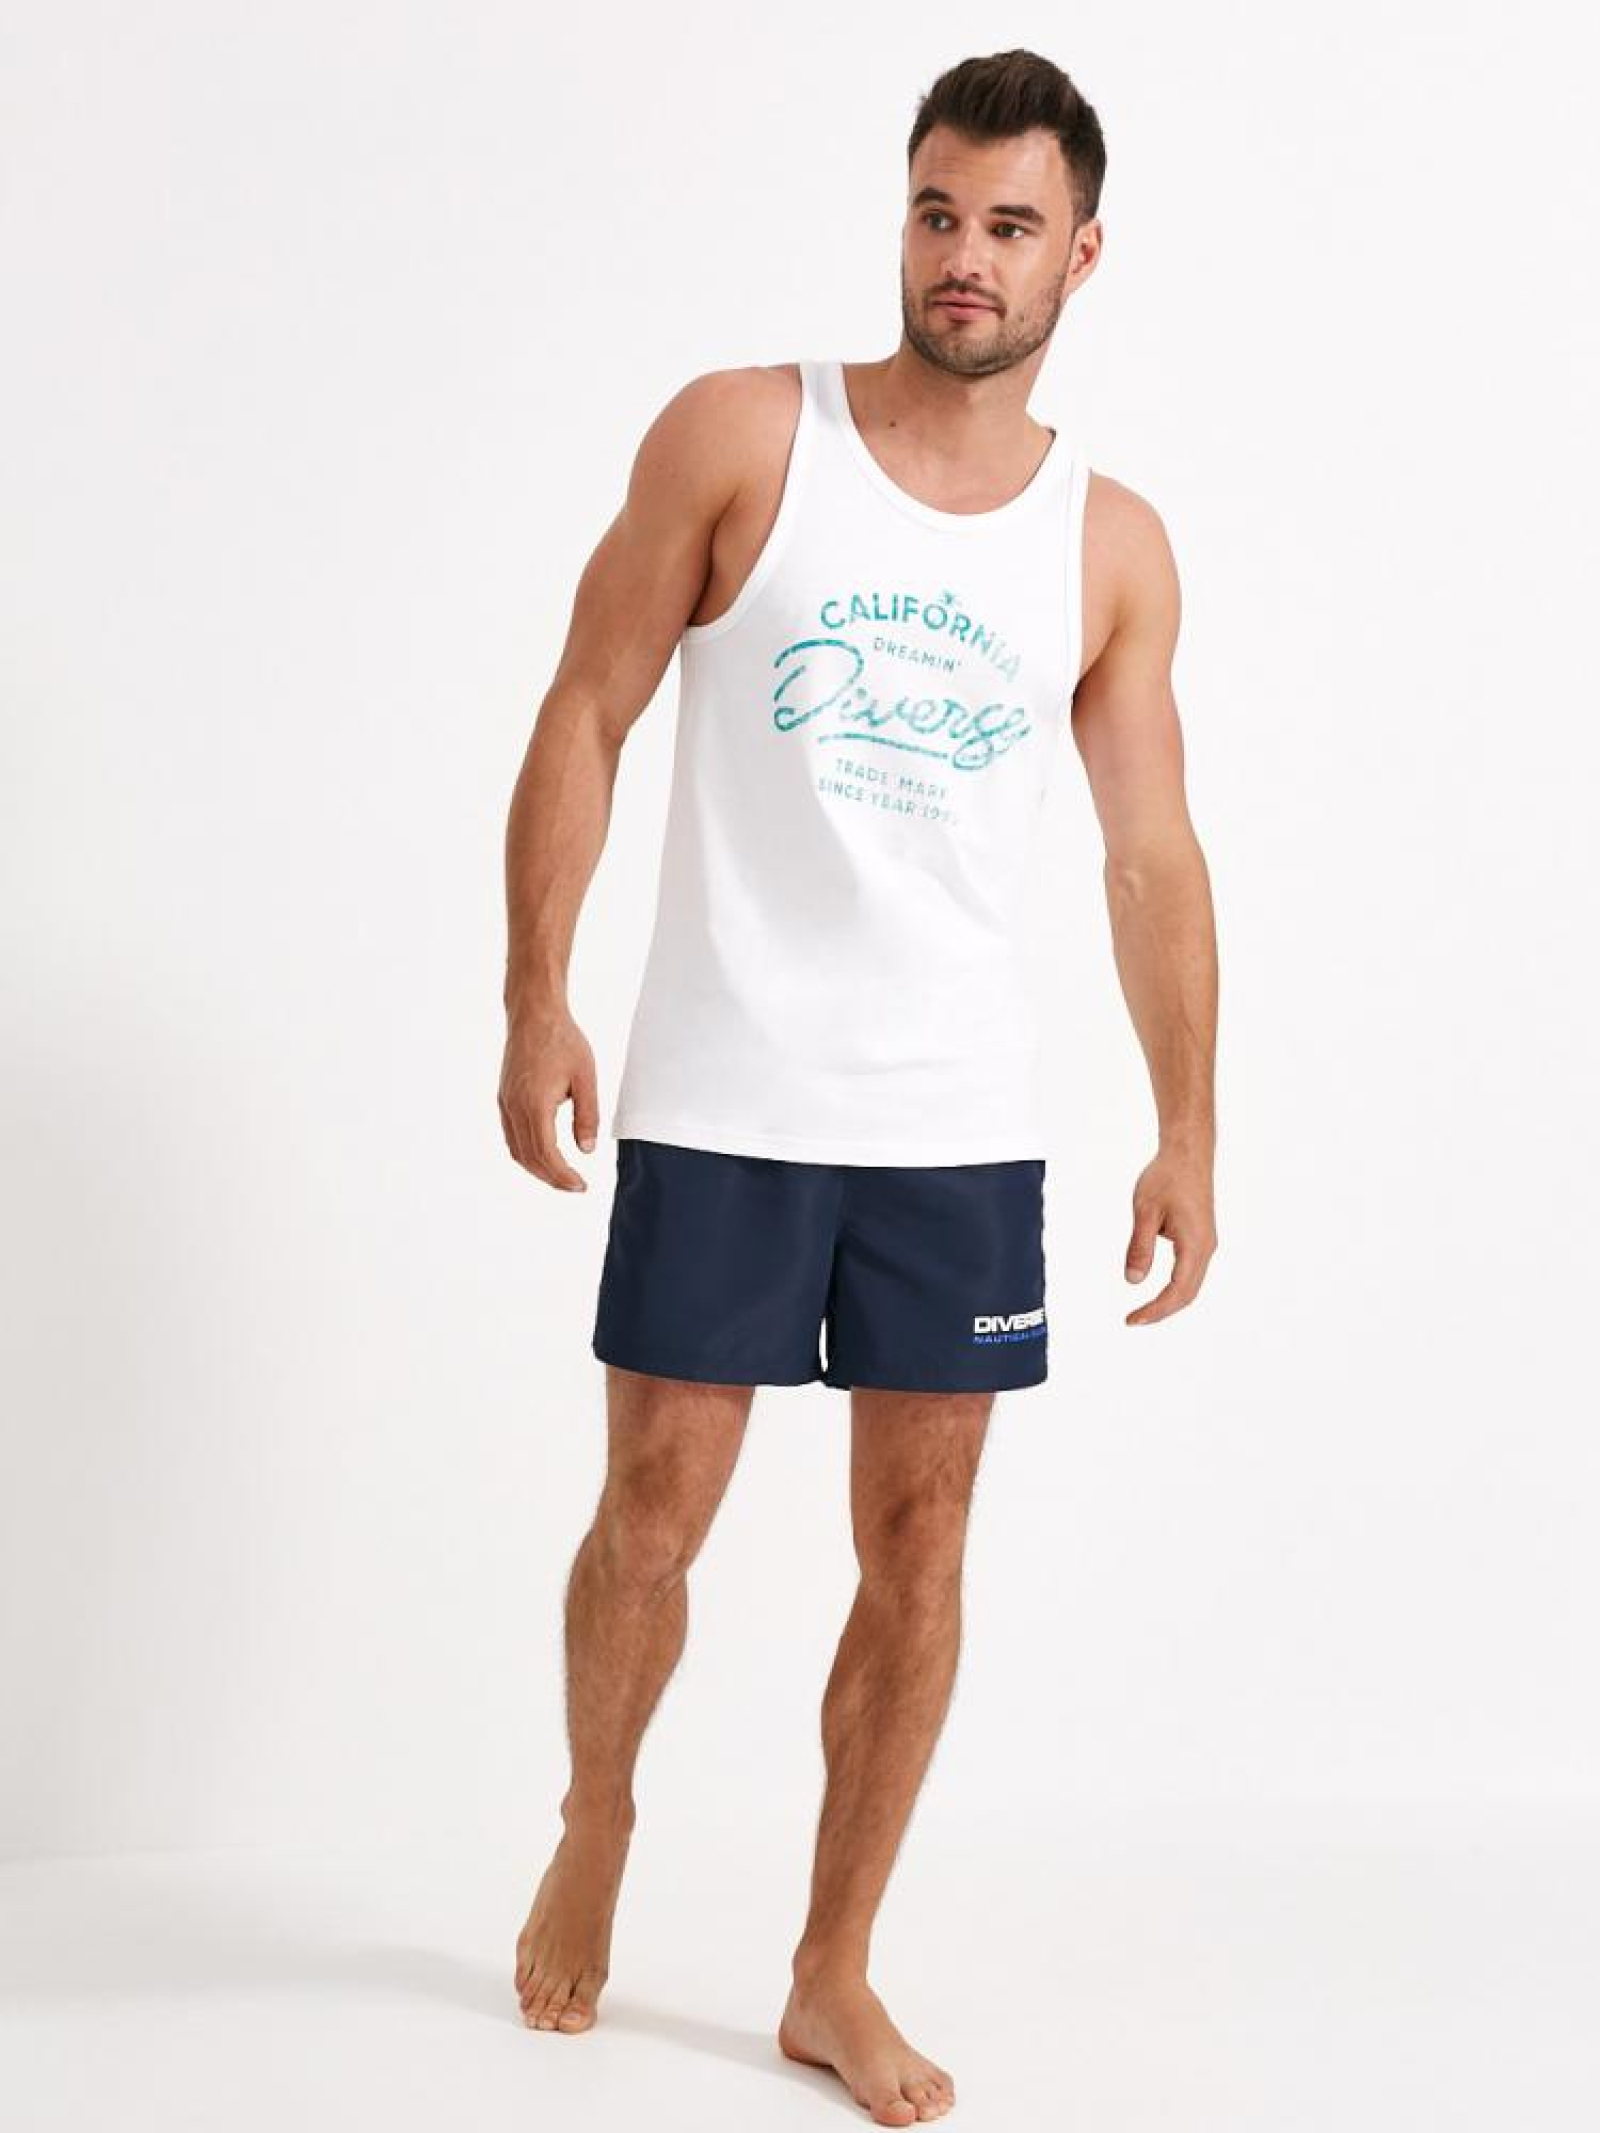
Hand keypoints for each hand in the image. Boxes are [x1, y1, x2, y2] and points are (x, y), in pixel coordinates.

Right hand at [498, 1004, 599, 1191]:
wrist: (534, 1014)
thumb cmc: (563, 1040)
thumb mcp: (586, 1078)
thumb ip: (587, 1116)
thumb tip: (586, 1150)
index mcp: (535, 1104)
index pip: (546, 1154)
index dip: (562, 1175)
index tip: (580, 1185)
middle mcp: (515, 1107)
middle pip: (529, 1157)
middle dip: (551, 1177)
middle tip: (574, 1185)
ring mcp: (506, 1102)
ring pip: (516, 1149)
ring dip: (537, 1168)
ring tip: (561, 1175)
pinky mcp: (504, 1097)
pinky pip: (511, 1134)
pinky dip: (526, 1151)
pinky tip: (543, 1153)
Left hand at [1123, 1144, 1216, 1324]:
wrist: (1188, 1154)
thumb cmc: (1166, 1178)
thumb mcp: (1145, 1212)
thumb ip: (1139, 1247)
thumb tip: (1132, 1281)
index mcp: (1194, 1244)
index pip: (1177, 1291)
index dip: (1155, 1310)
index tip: (1132, 1320)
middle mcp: (1206, 1248)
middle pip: (1188, 1294)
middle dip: (1162, 1311)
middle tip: (1134, 1320)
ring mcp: (1206, 1243)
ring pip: (1191, 1284)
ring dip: (1169, 1301)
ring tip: (1144, 1311)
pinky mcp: (1201, 1237)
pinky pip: (1191, 1271)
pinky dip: (1175, 1286)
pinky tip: (1158, 1290)